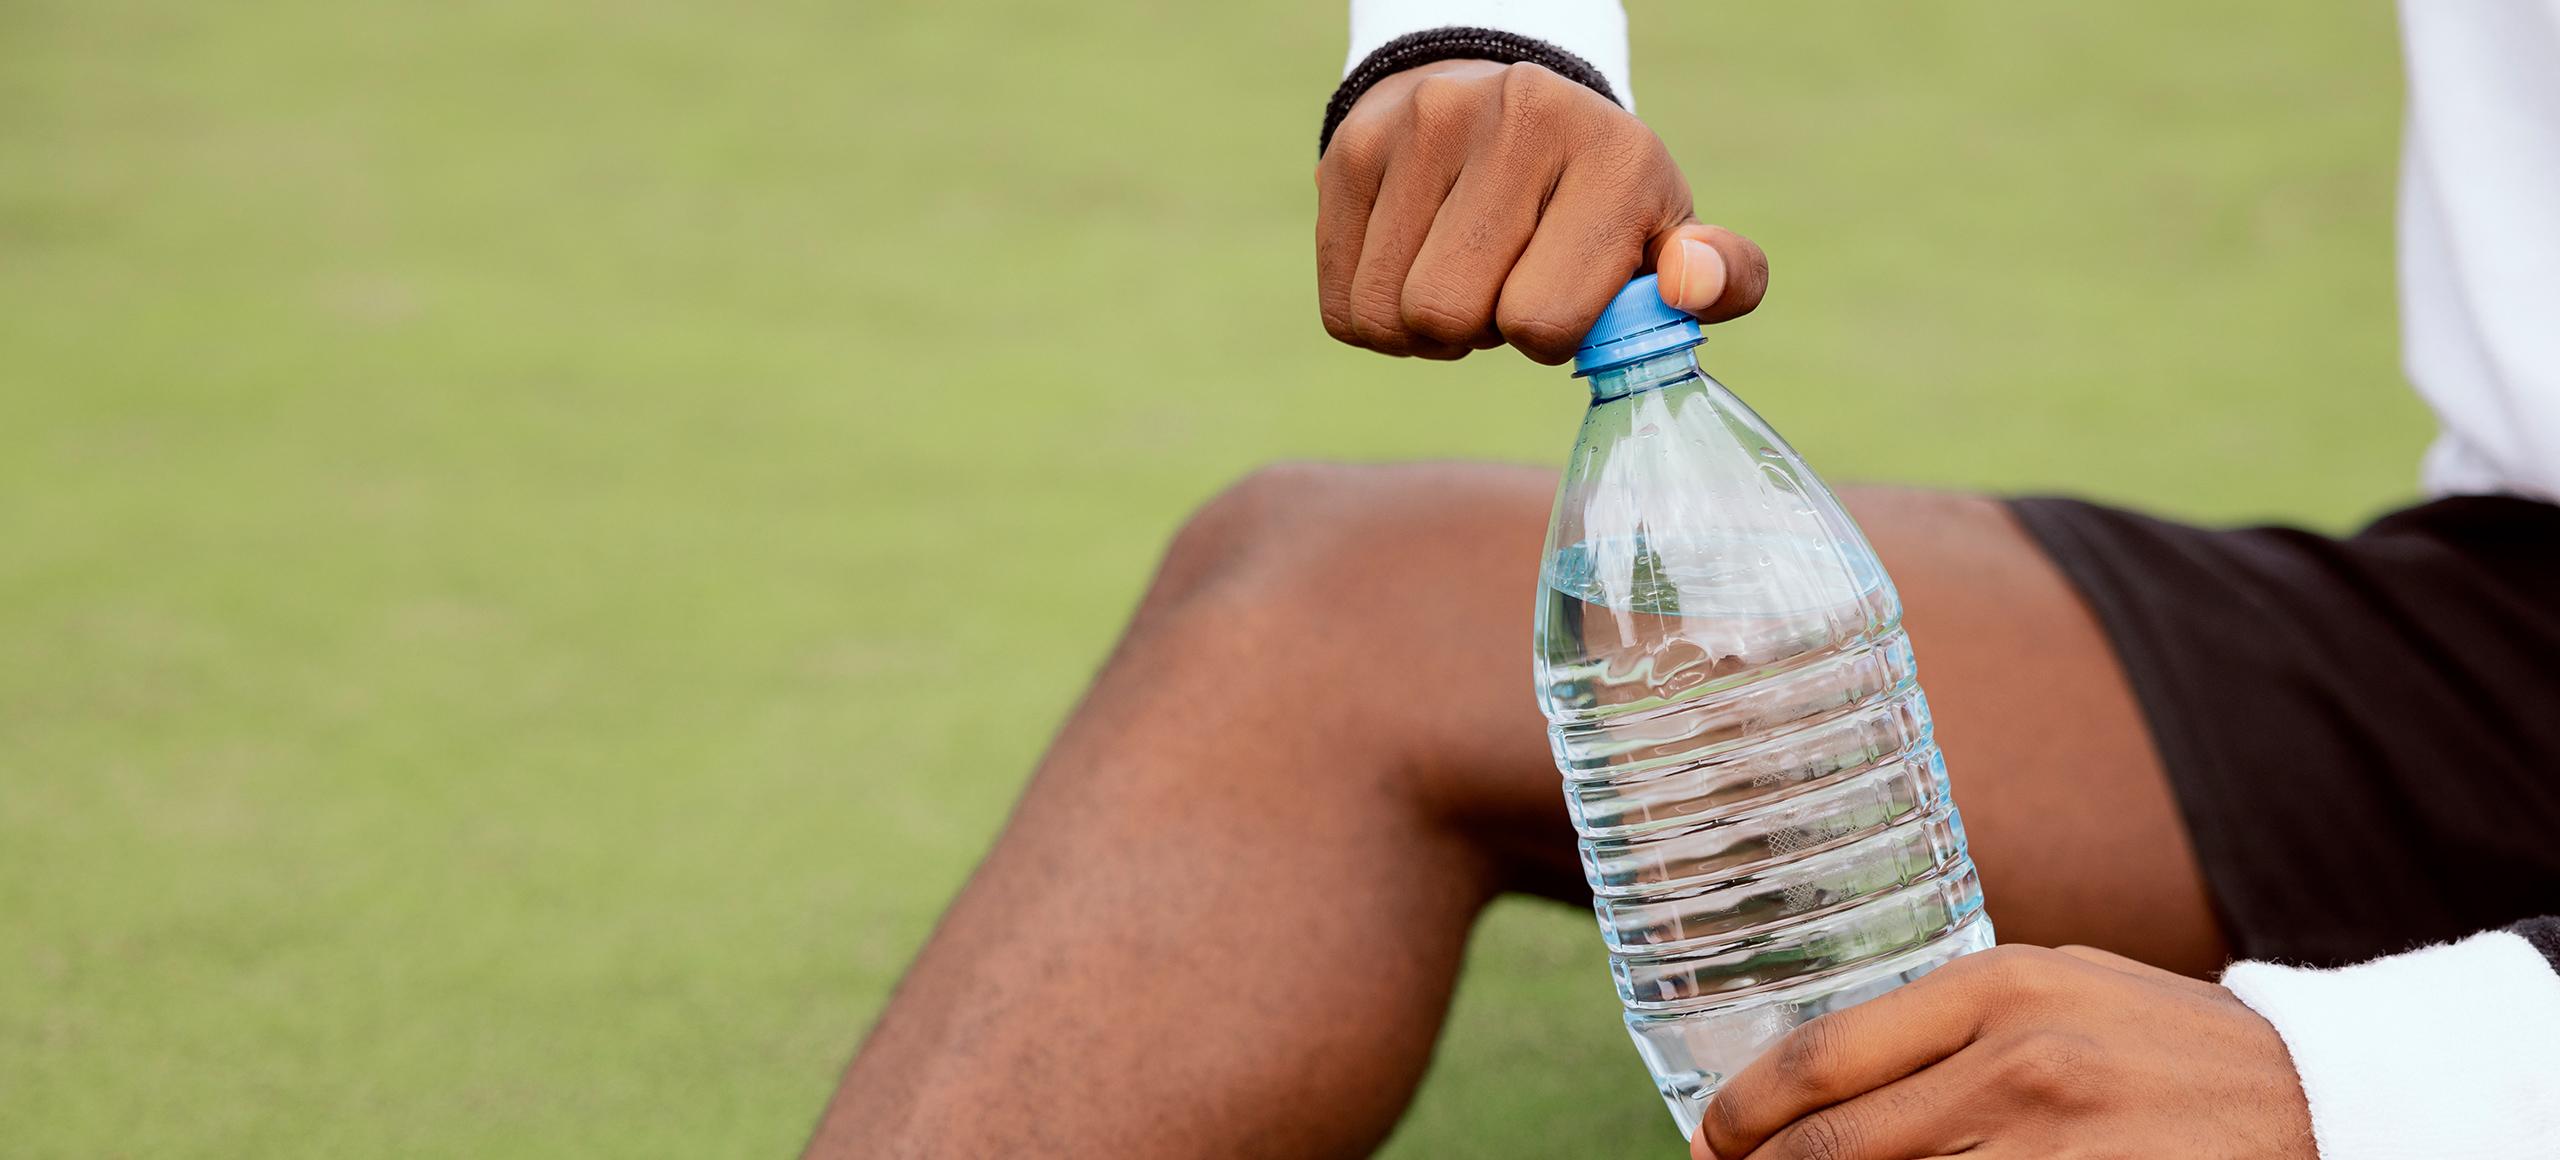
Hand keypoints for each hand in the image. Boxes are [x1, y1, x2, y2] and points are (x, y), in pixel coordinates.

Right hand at [1315, 60, 1767, 362]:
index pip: (1543, 320)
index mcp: (1609, 151)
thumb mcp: (1667, 231)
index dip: (1550, 336)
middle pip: (1446, 315)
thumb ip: (1724, 275)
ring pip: (1387, 316)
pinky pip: (1343, 305)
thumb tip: (1693, 286)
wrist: (1500, 106)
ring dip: (1422, 331)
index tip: (1562, 296)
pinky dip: (1375, 316)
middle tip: (1503, 290)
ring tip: (1462, 277)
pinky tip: (1413, 269)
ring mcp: (1420, 125)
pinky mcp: (1351, 150)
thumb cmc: (1596, 199)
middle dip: (1477, 333)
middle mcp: (1513, 117)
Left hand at [1695, 945, 2315, 1159]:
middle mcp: (2020, 1064)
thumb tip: (1825, 1070)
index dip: (1743, 1114)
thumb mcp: (2063, 988)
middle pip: (1835, 1148)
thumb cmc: (2171, 1046)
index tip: (1712, 1140)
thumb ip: (1954, 1017)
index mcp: (2000, 987)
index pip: (1822, 1058)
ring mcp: (2056, 1149)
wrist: (2326, 1101)